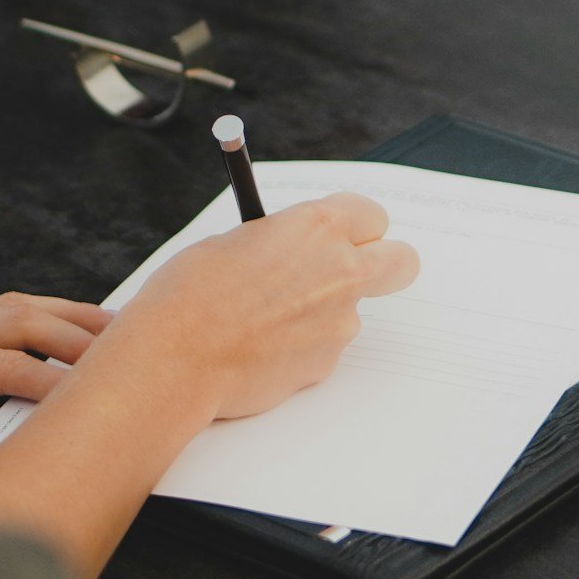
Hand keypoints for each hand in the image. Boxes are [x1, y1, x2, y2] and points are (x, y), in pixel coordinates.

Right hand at [102, 193, 421, 424]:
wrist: (176, 357)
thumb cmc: (190, 293)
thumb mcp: (233, 241)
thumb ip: (279, 243)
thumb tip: (290, 251)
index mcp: (317, 227)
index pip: (370, 214)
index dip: (356, 225)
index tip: (342, 233)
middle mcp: (341, 271)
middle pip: (401, 261)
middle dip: (386, 264)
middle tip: (354, 271)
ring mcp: (340, 322)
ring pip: (351, 311)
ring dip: (323, 313)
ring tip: (263, 321)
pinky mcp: (327, 364)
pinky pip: (323, 348)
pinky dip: (300, 347)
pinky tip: (258, 348)